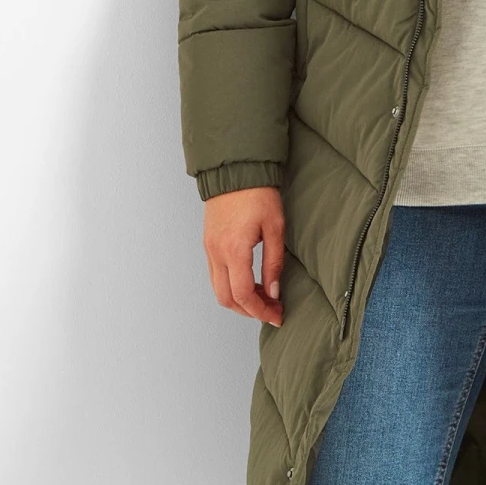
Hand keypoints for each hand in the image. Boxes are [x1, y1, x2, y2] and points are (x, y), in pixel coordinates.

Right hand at [203, 185, 284, 325]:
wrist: (236, 169)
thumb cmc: (258, 193)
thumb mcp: (275, 226)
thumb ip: (274, 262)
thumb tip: (274, 291)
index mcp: (234, 250)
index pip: (243, 295)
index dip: (260, 310)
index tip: (276, 315)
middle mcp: (217, 253)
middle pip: (227, 299)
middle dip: (249, 311)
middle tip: (271, 309)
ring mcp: (209, 248)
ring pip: (218, 289)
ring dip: (239, 300)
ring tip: (263, 297)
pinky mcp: (208, 243)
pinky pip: (215, 275)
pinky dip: (230, 286)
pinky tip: (248, 281)